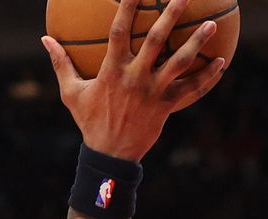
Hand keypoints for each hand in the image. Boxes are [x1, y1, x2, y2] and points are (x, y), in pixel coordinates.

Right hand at [41, 0, 224, 161]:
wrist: (109, 155)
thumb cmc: (89, 121)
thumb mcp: (71, 93)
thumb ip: (61, 64)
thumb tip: (45, 39)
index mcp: (112, 71)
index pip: (119, 30)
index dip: (128, 6)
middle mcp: (135, 78)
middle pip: (157, 40)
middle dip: (171, 14)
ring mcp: (153, 93)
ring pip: (179, 63)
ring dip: (197, 43)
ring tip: (210, 24)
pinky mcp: (166, 107)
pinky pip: (191, 91)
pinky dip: (208, 78)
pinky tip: (221, 63)